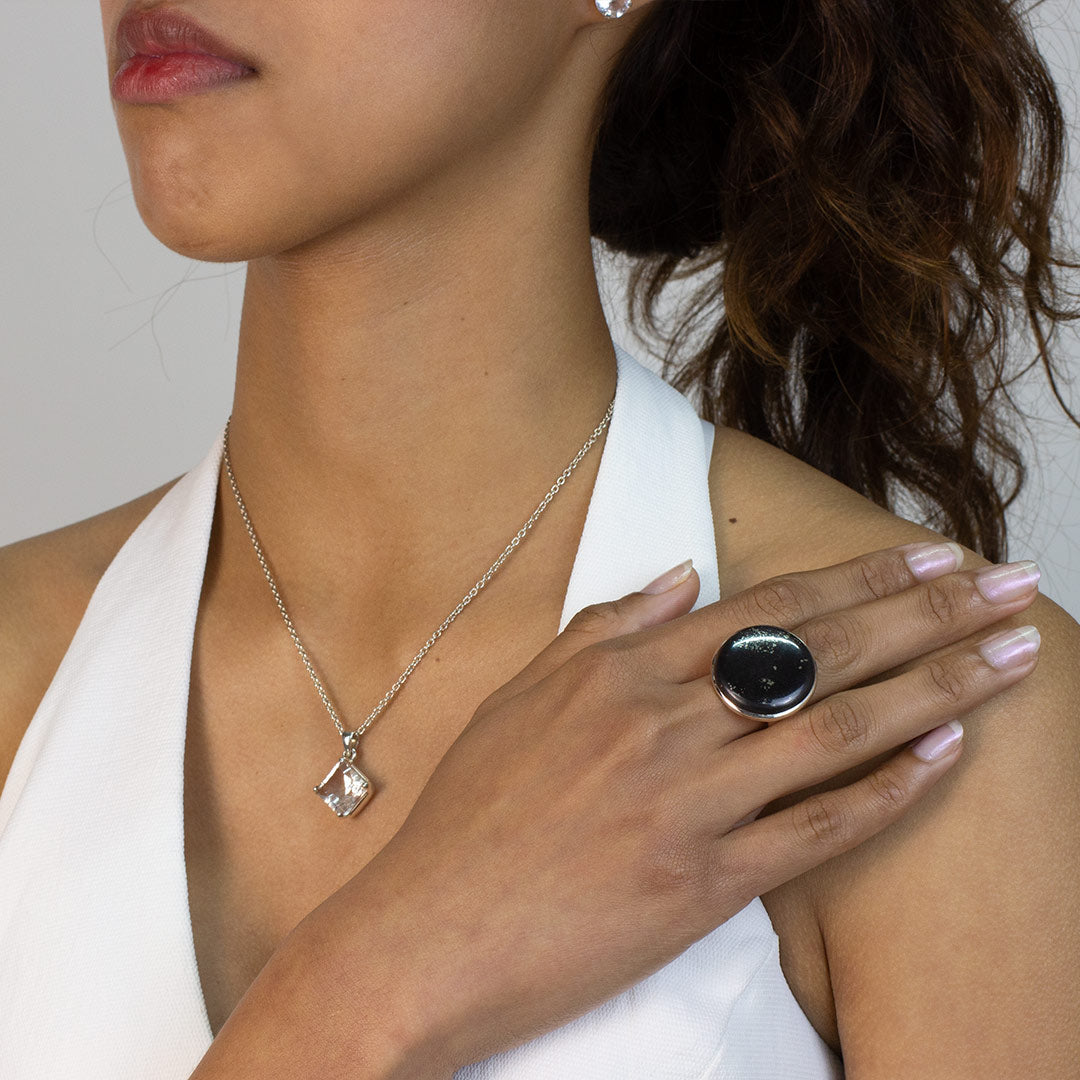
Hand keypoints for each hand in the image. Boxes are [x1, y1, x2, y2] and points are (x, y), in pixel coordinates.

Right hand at [302, 541, 1040, 1076]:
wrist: (430, 934)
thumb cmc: (469, 814)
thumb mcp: (521, 695)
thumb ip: (604, 626)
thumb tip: (686, 576)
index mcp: (620, 671)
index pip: (767, 608)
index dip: (859, 577)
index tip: (929, 555)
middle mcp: (662, 723)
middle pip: (824, 654)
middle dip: (929, 612)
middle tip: (1008, 584)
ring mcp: (687, 803)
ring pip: (838, 730)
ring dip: (939, 686)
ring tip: (1011, 656)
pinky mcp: (700, 883)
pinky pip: (815, 831)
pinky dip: (886, 792)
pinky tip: (944, 754)